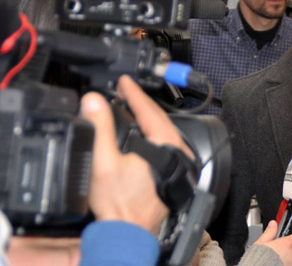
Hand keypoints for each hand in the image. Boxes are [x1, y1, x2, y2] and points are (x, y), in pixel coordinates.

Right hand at [81, 75, 189, 232]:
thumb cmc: (120, 205)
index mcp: (165, 143)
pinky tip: (139, 134)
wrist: (129, 232)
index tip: (124, 81)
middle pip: (158, 118)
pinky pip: (162, 144)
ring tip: (129, 107)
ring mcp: (177, 162)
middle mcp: (177, 150)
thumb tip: (93, 100)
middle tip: (125, 90)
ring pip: (161, 131)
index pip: (148, 109)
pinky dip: (149, 134)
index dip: (133, 92)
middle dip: (140, 102)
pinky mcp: (173, 172)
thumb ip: (99, 128)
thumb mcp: (103, 161)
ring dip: (145, 118)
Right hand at [252, 220, 291, 265]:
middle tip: (274, 253)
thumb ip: (269, 233)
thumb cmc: (257, 260)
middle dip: (285, 252)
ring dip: (284, 261)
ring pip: (290, 261)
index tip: (290, 239)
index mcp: (286, 245)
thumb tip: (273, 224)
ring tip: (272, 262)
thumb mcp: (260, 244)